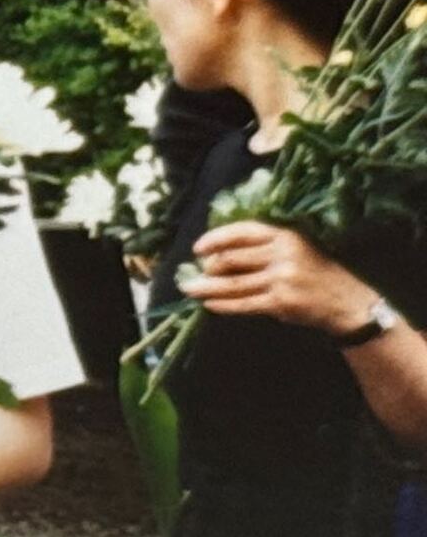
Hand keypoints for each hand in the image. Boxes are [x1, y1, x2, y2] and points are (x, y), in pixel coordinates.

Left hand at [185, 221, 373, 333]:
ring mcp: (282, 279)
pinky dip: (223, 305)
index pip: (243, 232)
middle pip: (233, 258)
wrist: (344, 301)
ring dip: (208, 288)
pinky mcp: (280, 302)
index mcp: (285, 235)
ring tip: (191, 290)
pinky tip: (209, 304)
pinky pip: (243, 304)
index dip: (216, 238)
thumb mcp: (297, 247)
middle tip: (194, 274)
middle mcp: (283, 254)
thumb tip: (221, 252)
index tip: (198, 247)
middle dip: (209, 267)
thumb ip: (266, 247)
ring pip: (233, 283)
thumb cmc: (316, 272)